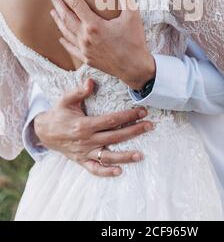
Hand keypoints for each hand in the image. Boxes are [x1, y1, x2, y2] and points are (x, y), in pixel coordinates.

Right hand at [34, 78, 153, 176]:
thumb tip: (91, 81)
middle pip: (115, 137)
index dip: (128, 115)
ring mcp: (84, 152)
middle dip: (134, 131)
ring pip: (108, 156)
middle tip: (150, 126)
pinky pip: (94, 169)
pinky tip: (119, 172)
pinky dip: (106, 172)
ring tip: (141, 155)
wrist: (44, 132)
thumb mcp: (66, 99)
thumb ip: (79, 91)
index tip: (142, 111)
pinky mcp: (81, 161)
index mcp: (84, 124)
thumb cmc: (58, 113)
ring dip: (125, 156)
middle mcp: (86, 140)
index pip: (111, 120)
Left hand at [48, 0, 155, 89]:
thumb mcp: (133, 17)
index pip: (76, 4)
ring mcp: (85, 50)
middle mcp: (86, 37)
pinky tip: (61, 37)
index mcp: (94, 25)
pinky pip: (72, 49)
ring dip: (58, 21)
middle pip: (66, 18)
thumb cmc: (134, 42)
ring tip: (52, 12)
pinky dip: (65, 42)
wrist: (135, 69)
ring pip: (66, 33)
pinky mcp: (88, 59)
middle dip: (58, 5)